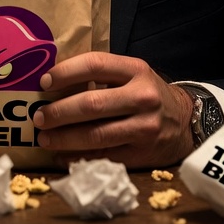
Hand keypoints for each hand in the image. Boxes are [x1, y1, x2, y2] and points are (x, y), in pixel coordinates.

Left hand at [33, 51, 194, 168]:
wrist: (184, 122)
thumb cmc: (147, 93)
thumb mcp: (132, 74)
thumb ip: (101, 74)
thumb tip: (54, 82)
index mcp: (136, 70)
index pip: (95, 65)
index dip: (65, 72)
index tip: (44, 82)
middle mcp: (142, 97)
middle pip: (92, 104)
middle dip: (59, 112)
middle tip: (38, 117)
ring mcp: (144, 127)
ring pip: (95, 135)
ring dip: (64, 138)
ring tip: (44, 139)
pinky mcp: (141, 154)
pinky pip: (103, 157)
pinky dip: (78, 158)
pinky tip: (62, 156)